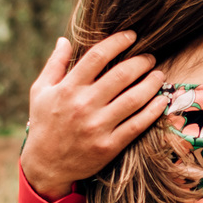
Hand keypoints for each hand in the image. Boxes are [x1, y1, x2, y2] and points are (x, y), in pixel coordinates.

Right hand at [22, 32, 168, 199]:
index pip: (97, 56)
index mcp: (67, 89)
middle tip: (150, 57)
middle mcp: (83, 105)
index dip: (118, 42)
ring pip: (134, 98)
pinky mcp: (109, 146)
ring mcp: (97, 127)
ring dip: (152, 83)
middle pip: (121, 75)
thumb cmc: (44, 124)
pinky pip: (137, 125)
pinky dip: (153, 110)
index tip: (131, 36)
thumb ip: (54, 65)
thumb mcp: (40, 92)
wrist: (45, 166)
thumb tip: (65, 40)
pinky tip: (162, 100)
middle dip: (141, 61)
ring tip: (159, 74)